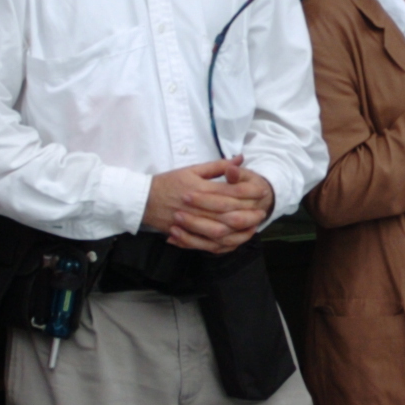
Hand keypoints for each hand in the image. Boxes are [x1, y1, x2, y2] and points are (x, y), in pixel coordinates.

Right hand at [148, 158, 273, 253]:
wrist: (142, 200)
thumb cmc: (168, 182)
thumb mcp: (192, 169)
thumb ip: (217, 166)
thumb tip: (239, 160)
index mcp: (200, 189)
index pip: (230, 192)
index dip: (248, 193)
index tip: (261, 192)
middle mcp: (197, 208)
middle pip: (229, 215)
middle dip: (248, 215)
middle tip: (262, 213)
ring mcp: (192, 224)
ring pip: (221, 232)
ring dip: (239, 232)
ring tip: (252, 227)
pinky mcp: (187, 235)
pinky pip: (208, 244)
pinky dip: (223, 244)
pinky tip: (234, 240)